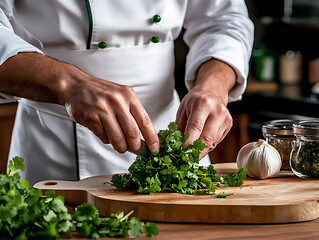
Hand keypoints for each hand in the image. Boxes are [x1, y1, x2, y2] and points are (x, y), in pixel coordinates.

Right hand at [0, 53, 159, 153]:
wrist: (76, 86)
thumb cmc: (102, 93)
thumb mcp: (122, 95)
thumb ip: (133, 113)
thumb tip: (145, 136)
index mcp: (129, 96)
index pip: (145, 121)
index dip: (152, 138)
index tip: (155, 149)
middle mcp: (117, 102)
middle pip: (132, 133)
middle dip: (135, 146)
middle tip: (134, 149)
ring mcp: (103, 109)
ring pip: (118, 139)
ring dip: (121, 147)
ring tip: (120, 146)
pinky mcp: (91, 117)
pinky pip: (104, 137)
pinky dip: (107, 140)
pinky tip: (105, 133)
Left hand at [175, 59, 235, 158]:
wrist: (212, 92)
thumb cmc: (195, 101)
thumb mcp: (182, 109)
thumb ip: (179, 128)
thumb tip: (175, 146)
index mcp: (203, 104)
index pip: (196, 127)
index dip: (188, 143)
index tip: (181, 153)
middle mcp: (217, 111)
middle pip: (207, 139)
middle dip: (195, 152)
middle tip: (186, 159)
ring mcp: (225, 118)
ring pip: (212, 143)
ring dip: (200, 151)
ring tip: (191, 152)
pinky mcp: (229, 125)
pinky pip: (216, 141)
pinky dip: (207, 146)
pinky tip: (200, 143)